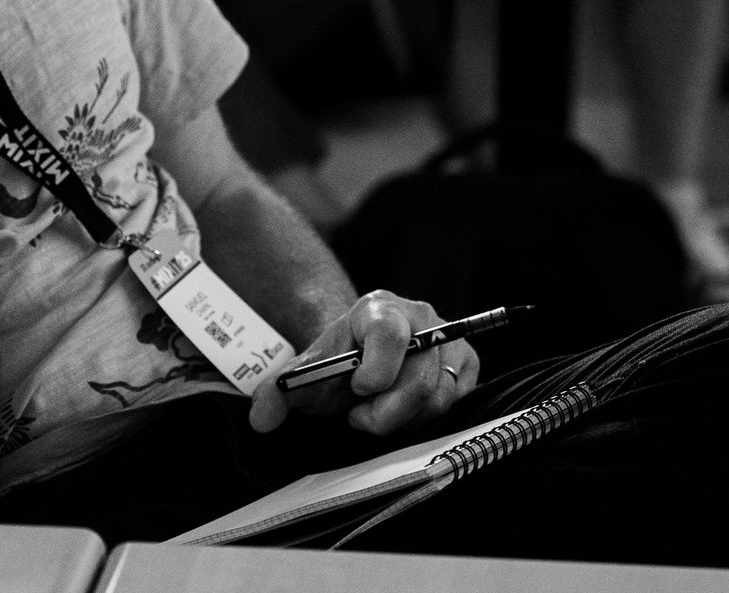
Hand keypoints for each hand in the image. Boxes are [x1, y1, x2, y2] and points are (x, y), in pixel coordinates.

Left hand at [247, 290, 479, 437]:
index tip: (357, 391)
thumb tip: (261, 418)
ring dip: (405, 419)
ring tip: (379, 411)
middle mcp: (420, 316)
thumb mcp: (304, 375)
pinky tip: (404, 411)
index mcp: (377, 309)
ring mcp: (448, 337)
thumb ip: (277, 394)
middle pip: (419, 378)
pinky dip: (428, 417)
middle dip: (386, 413)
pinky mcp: (466, 362)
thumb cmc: (336, 365)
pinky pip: (457, 401)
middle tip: (360, 416)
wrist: (359, 357)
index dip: (377, 371)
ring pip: (440, 396)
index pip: (390, 334)